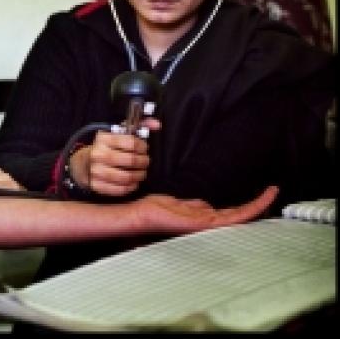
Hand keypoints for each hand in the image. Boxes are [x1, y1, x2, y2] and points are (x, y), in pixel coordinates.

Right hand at [69, 118, 159, 196]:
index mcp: (103, 139)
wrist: (83, 163)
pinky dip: (130, 187)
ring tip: (141, 173)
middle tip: (145, 162)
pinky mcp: (96, 185)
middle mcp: (98, 154)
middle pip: (130, 161)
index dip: (142, 147)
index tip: (144, 149)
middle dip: (143, 162)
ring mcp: (96, 171)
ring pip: (126, 177)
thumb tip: (156, 124)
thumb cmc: (106, 148)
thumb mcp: (118, 133)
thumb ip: (139, 126)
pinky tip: (132, 182)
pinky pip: (119, 190)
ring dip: (139, 176)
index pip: (130, 143)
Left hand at [131, 186, 278, 233]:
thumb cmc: (156, 211)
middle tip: (274, 191)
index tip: (261, 193)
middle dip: (259, 205)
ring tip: (272, 193)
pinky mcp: (204, 224)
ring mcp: (208, 225)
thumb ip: (195, 206)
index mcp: (202, 219)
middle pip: (240, 216)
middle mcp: (208, 224)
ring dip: (258, 205)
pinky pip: (231, 217)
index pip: (230, 214)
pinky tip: (258, 204)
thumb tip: (207, 205)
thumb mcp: (179, 205)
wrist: (142, 215)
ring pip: (240, 217)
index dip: (247, 206)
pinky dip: (248, 209)